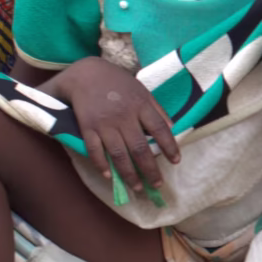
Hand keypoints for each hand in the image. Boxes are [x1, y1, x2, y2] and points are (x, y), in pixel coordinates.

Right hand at [47, 58, 177, 192]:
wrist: (85, 74)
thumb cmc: (117, 83)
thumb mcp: (141, 90)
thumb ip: (156, 109)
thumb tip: (172, 129)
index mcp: (140, 105)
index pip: (159, 129)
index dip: (169, 146)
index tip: (176, 161)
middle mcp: (123, 116)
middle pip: (140, 148)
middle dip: (150, 170)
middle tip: (157, 185)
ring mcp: (104, 124)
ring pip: (118, 155)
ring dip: (129, 174)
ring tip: (137, 188)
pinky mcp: (87, 128)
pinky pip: (95, 151)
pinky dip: (102, 165)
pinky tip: (110, 177)